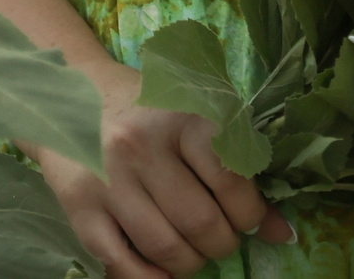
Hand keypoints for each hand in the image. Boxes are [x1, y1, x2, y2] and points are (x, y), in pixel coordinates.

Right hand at [30, 58, 293, 278]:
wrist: (72, 93)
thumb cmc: (148, 109)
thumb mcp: (194, 122)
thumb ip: (236, 170)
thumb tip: (281, 232)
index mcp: (180, 118)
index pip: (230, 181)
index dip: (251, 214)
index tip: (251, 221)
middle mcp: (141, 147)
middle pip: (199, 222)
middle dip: (222, 244)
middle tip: (220, 238)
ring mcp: (107, 179)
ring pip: (165, 248)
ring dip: (190, 264)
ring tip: (193, 253)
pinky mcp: (79, 206)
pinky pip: (119, 261)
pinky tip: (162, 273)